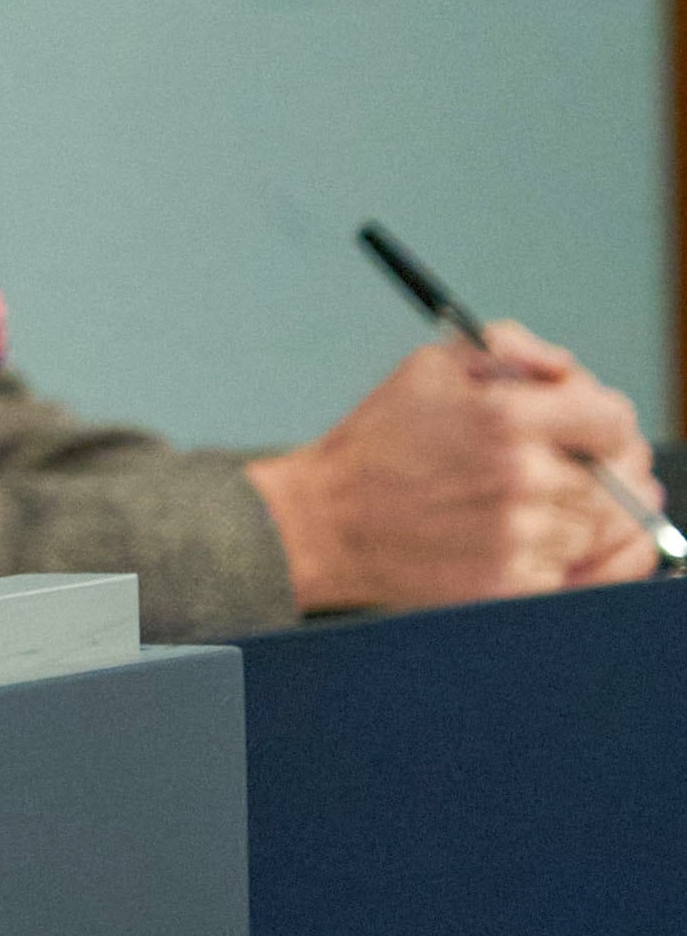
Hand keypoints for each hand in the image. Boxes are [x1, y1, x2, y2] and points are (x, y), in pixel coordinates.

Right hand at [247, 323, 663, 612]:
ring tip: (513, 507)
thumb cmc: (377, 442)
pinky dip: (550, 558)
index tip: (592, 433)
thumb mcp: (429, 368)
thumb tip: (565, 369)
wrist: (323, 521)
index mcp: (506, 416)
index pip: (612, 419)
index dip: (606, 424)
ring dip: (569, 517)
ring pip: (594, 528)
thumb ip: (510, 351)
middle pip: (613, 479)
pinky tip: (505, 539)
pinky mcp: (511, 584)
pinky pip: (569, 571)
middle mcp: (522, 476)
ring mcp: (519, 536)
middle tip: (550, 473)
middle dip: (589, 473)